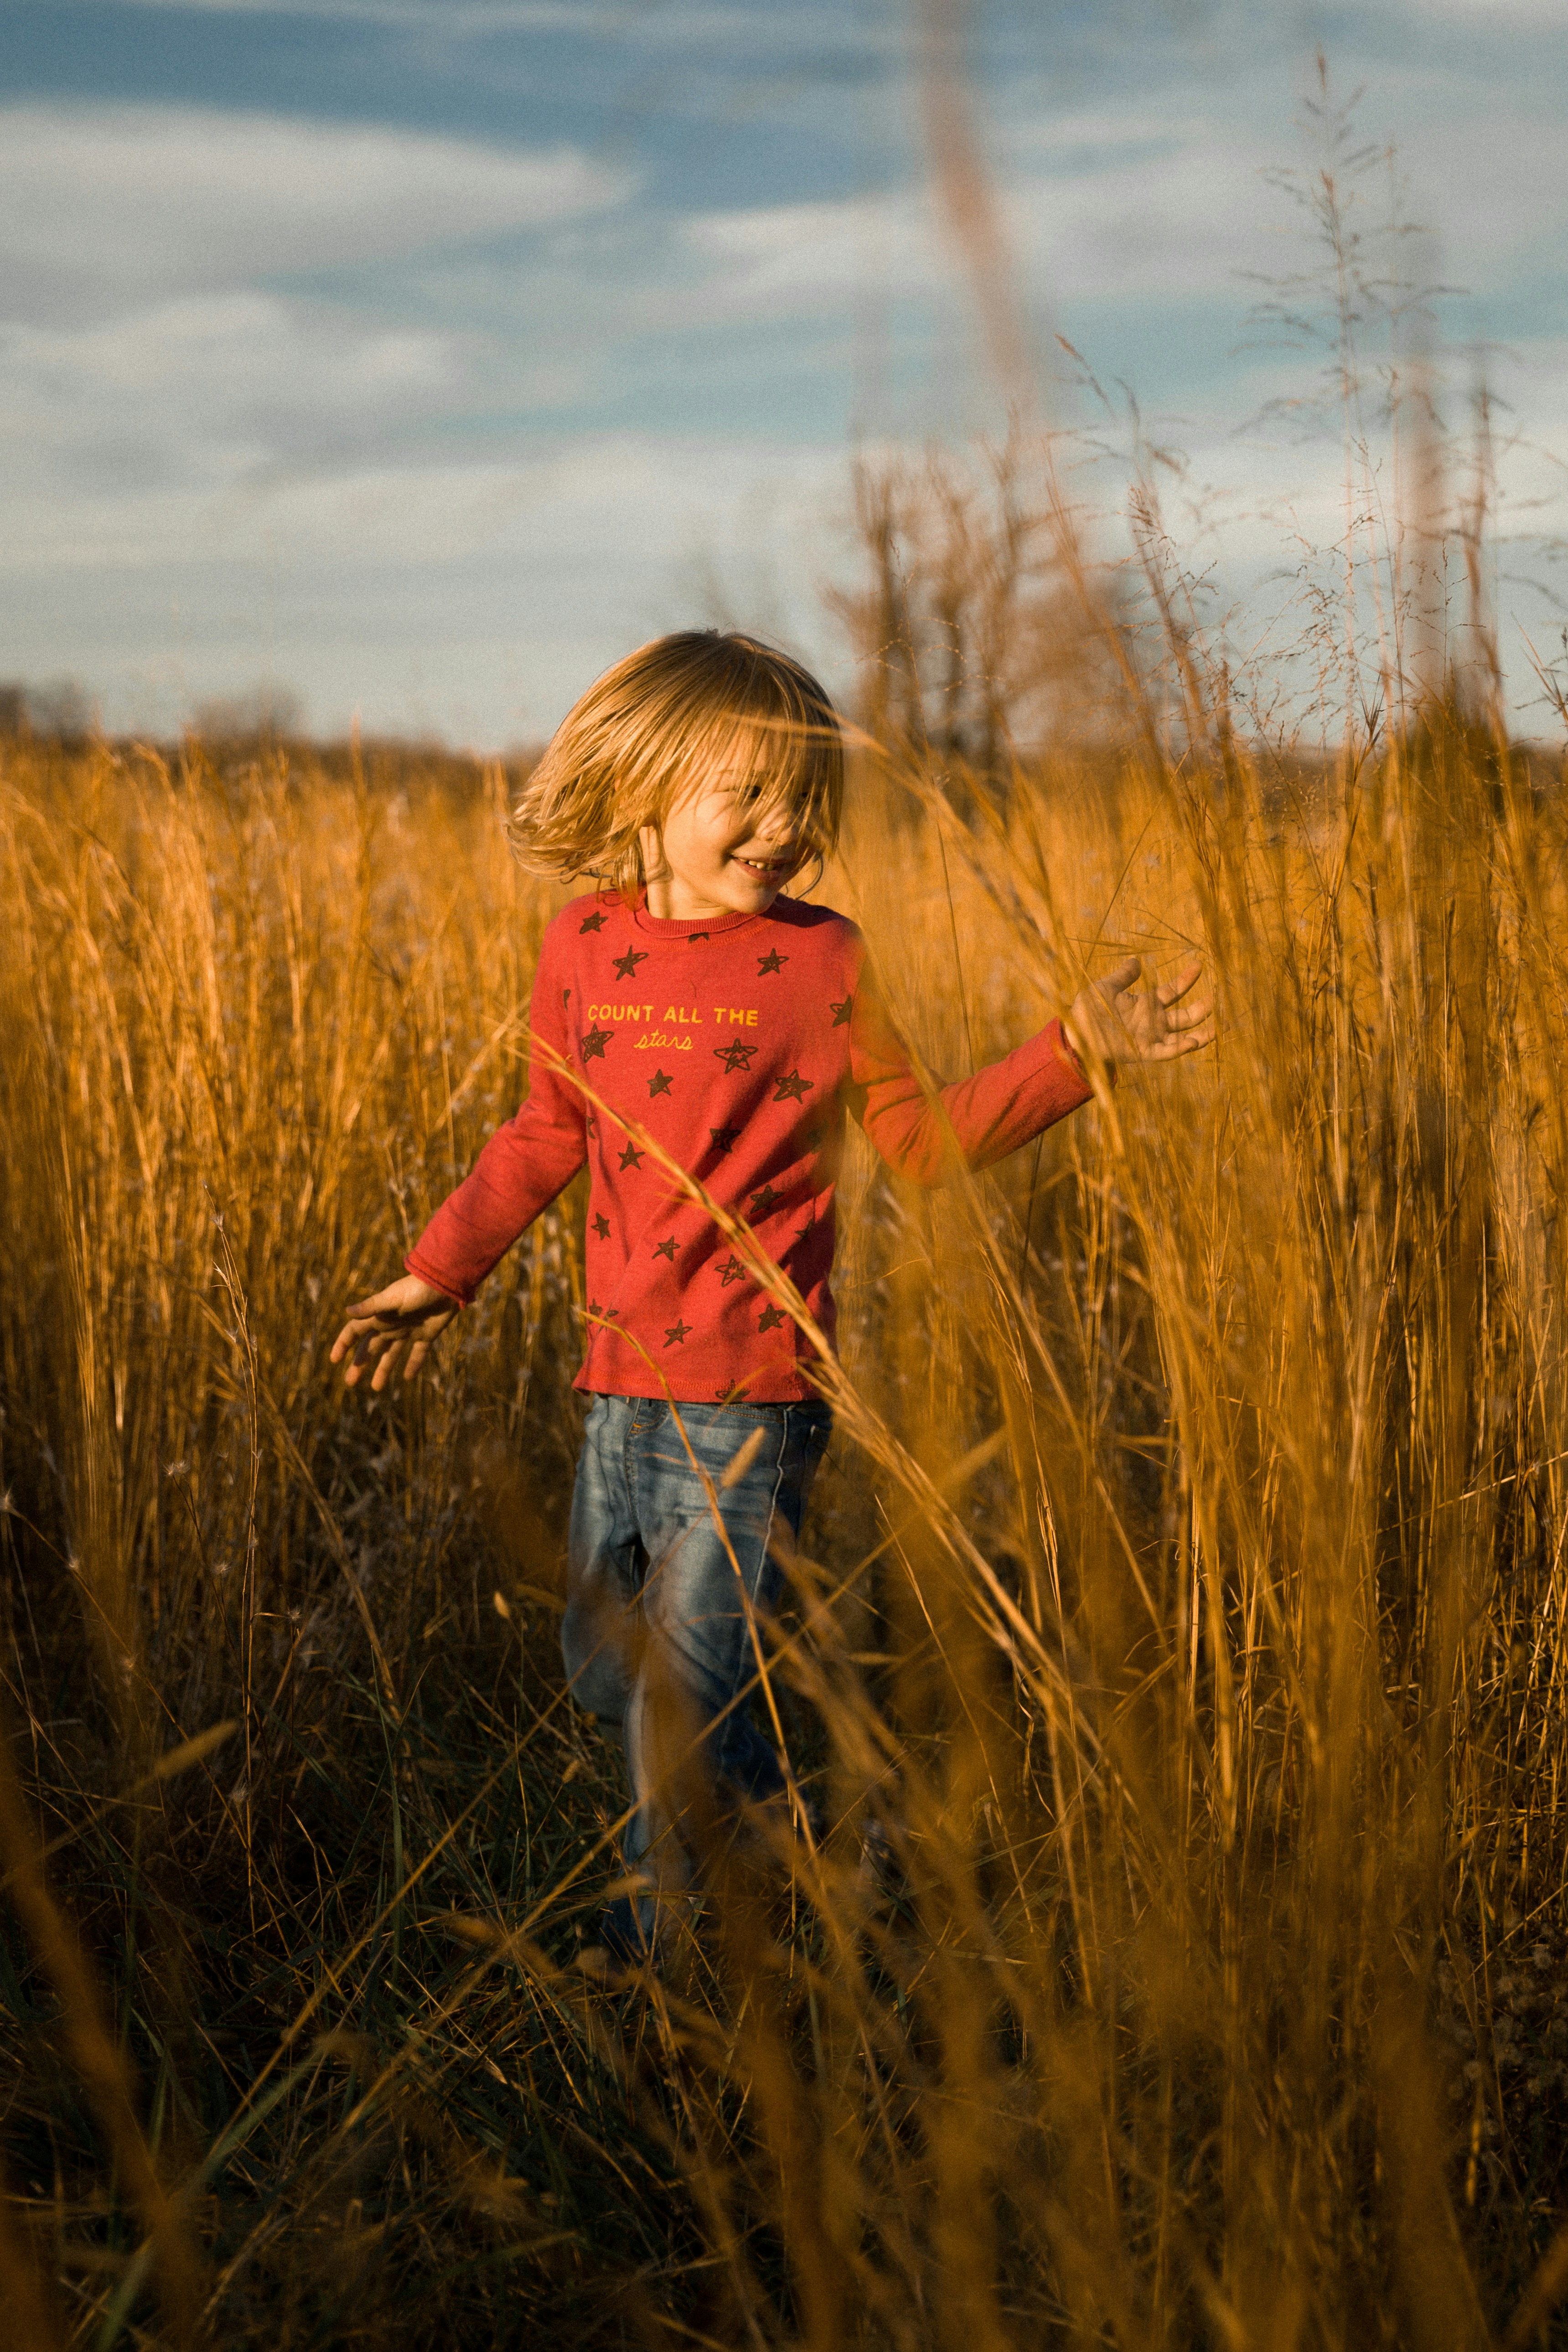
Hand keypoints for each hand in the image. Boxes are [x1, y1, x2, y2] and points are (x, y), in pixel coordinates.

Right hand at [330, 1274, 459, 1390]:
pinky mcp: (426, 1334)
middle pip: (371, 1348)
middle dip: (360, 1364)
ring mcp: (408, 1330)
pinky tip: (407, 1377)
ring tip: (376, 1388)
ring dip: (383, 1370)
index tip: (334, 1360)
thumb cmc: (417, 1288)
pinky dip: (413, 1364)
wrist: (447, 1284)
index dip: (344, 1344)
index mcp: (379, 1316)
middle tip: (350, 1382)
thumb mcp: (392, 1298)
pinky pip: (418, 1353)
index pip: (355, 1332)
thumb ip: (371, 1307)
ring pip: (392, 1354)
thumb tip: (347, 1311)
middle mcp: (391, 1325)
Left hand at [1064, 957, 1213, 1068]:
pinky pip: (1167, 1052)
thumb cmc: (1087, 1011)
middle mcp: (1153, 1022)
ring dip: (1202, 1032)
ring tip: (1222, 1026)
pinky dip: (1181, 1048)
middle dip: (1203, 1008)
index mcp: (1146, 1005)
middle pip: (1185, 1016)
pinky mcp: (1144, 1052)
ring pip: (1183, 1036)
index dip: (1187, 980)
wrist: (1074, 1033)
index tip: (1199, 965)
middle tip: (1220, 998)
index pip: (1173, 991)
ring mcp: (1150, 1038)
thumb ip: (1124, 977)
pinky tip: (1195, 1041)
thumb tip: (1136, 961)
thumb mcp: (1106, 987)